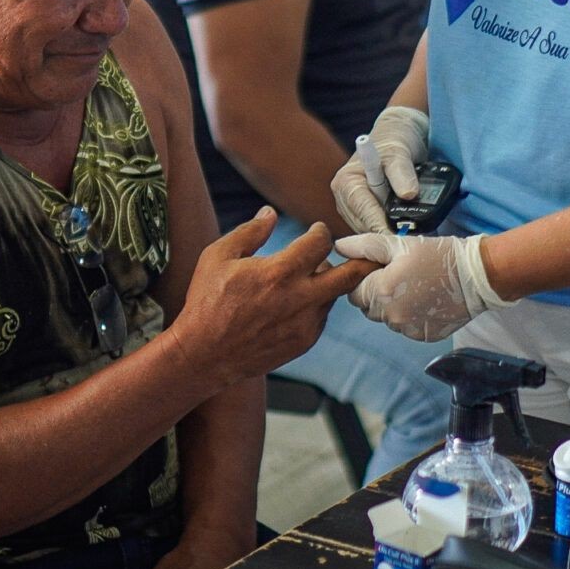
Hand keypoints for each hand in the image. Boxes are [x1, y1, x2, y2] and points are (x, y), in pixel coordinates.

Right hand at [171, 207, 376, 386]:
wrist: (203, 355)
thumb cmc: (207, 302)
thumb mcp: (218, 257)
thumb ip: (250, 232)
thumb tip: (270, 213)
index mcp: (279, 273)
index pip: (320, 242)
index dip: (320, 231)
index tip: (316, 230)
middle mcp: (300, 299)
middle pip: (351, 274)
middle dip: (363, 259)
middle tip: (365, 251)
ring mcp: (305, 324)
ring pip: (335, 295)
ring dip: (328, 281)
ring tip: (309, 276)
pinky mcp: (304, 342)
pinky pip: (322, 317)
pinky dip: (316, 305)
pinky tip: (295, 302)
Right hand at [331, 106, 430, 233]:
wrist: (397, 136)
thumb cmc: (395, 141)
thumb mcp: (399, 152)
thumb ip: (402, 172)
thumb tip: (408, 195)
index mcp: (346, 181)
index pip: (364, 211)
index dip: (381, 227)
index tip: (397, 239)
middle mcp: (344, 196)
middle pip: (363, 225)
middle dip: (385, 233)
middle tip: (407, 243)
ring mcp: (351, 207)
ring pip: (368, 230)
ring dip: (386, 233)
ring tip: (407, 238)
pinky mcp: (361, 212)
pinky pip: (373, 227)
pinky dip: (387, 229)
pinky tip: (402, 231)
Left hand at [334, 233, 510, 340]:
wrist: (477, 276)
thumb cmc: (438, 255)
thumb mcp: (399, 244)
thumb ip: (365, 246)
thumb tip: (338, 247)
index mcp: (381, 291)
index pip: (354, 293)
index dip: (365, 280)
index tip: (383, 269)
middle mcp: (391, 316)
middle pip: (369, 308)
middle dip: (378, 293)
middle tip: (401, 276)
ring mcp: (408, 329)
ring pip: (387, 319)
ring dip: (394, 306)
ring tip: (415, 287)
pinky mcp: (423, 336)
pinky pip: (406, 328)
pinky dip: (411, 316)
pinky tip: (426, 300)